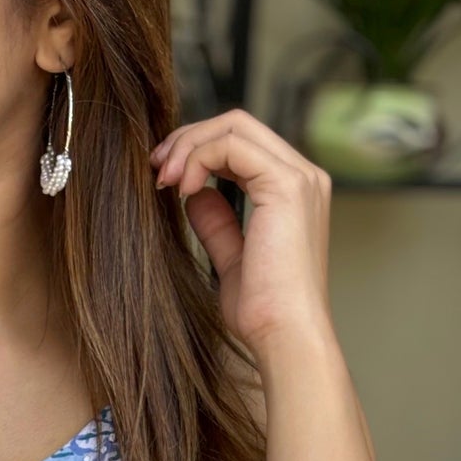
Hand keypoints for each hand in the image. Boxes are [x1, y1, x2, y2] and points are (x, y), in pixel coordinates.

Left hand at [150, 108, 333, 357]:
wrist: (284, 335)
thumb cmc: (262, 311)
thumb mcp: (231, 258)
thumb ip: (217, 222)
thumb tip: (194, 194)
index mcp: (295, 191)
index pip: (242, 143)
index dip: (197, 150)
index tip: (163, 177)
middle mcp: (305, 176)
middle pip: (237, 124)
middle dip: (188, 139)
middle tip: (156, 168)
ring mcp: (300, 177)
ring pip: (234, 126)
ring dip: (189, 146)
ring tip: (164, 180)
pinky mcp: (287, 185)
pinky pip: (232, 145)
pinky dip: (199, 158)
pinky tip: (182, 190)